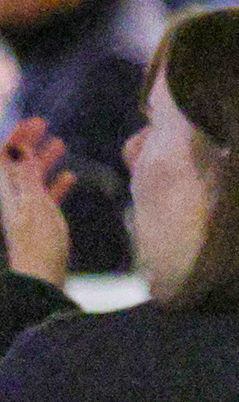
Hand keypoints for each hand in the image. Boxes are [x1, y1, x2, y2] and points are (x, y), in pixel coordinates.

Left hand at [0, 117, 74, 286]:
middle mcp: (13, 198)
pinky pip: (45, 196)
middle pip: (16, 164)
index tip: (36, 123)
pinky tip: (70, 178)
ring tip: (60, 145)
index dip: (17, 137)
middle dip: (28, 144)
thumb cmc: (39, 244)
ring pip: (31, 178)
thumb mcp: (35, 203)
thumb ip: (25, 174)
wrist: (41, 279)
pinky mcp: (38, 223)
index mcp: (8, 192)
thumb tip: (17, 146)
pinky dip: (55, 184)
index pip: (5, 156)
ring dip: (42, 160)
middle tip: (44, 126)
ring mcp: (25, 210)